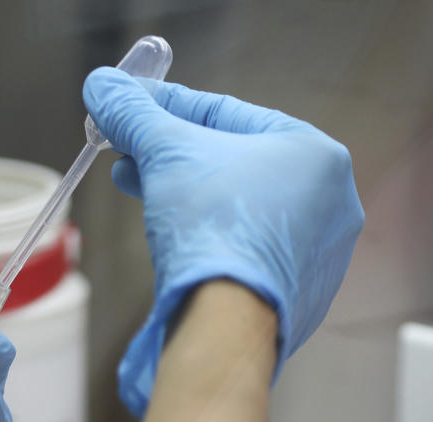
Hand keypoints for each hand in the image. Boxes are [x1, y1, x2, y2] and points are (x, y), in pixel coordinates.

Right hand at [83, 67, 363, 415]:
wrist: (225, 325)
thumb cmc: (214, 229)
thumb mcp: (165, 154)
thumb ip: (135, 115)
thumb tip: (102, 86)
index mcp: (317, 155)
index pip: (229, 115)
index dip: (170, 108)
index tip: (133, 108)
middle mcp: (330, 203)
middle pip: (233, 163)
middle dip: (172, 156)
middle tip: (128, 151)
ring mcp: (318, 253)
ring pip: (238, 208)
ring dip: (185, 195)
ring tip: (138, 188)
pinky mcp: (297, 293)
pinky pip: (244, 249)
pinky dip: (208, 237)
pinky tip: (171, 235)